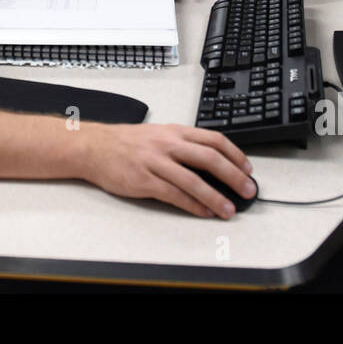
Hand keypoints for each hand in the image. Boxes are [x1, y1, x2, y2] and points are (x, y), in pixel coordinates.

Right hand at [77, 123, 252, 217]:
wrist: (95, 147)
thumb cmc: (127, 142)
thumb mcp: (159, 134)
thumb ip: (184, 144)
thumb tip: (212, 161)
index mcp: (175, 131)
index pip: (213, 139)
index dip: (235, 155)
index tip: (247, 169)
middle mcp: (168, 144)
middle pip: (209, 158)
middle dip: (233, 175)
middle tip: (248, 189)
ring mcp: (155, 162)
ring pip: (193, 180)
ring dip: (215, 196)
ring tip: (229, 208)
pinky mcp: (144, 180)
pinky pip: (173, 194)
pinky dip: (192, 205)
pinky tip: (203, 212)